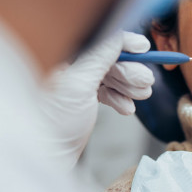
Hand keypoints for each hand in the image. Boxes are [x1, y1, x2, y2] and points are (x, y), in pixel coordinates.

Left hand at [39, 31, 153, 169]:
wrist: (45, 157)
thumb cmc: (51, 122)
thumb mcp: (78, 83)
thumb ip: (99, 55)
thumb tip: (119, 35)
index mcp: (61, 54)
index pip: (99, 40)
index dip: (124, 43)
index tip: (144, 48)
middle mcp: (68, 65)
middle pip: (109, 58)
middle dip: (130, 71)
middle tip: (146, 81)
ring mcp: (76, 83)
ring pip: (111, 76)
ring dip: (129, 86)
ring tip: (141, 95)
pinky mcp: (83, 100)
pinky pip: (107, 92)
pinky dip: (119, 99)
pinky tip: (126, 108)